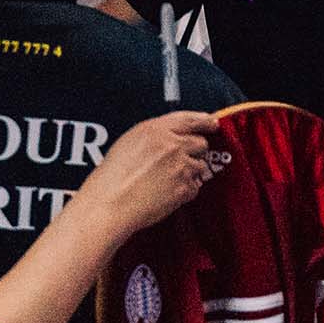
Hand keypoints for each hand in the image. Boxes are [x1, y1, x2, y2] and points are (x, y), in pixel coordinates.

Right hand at [71, 111, 215, 234]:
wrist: (111, 202)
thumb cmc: (113, 177)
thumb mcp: (130, 141)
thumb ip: (156, 135)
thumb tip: (174, 136)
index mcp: (156, 130)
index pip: (190, 119)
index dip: (204, 121)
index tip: (212, 123)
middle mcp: (172, 145)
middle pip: (200, 143)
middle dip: (194, 151)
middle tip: (179, 161)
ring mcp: (181, 166)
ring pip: (199, 166)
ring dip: (188, 173)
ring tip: (166, 181)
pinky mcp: (185, 187)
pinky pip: (195, 187)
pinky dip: (185, 191)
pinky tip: (166, 192)